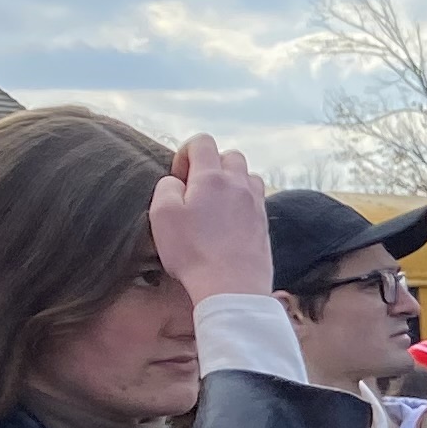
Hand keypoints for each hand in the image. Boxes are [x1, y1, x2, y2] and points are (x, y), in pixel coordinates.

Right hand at [149, 136, 275, 301]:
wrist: (232, 285)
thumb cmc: (192, 251)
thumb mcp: (162, 214)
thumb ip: (167, 187)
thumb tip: (177, 181)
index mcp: (213, 177)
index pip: (203, 142)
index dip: (186, 153)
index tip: (179, 178)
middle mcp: (240, 184)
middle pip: (230, 156)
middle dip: (211, 165)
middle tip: (196, 191)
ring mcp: (256, 203)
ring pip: (247, 176)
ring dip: (231, 182)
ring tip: (214, 205)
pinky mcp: (265, 223)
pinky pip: (256, 199)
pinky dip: (242, 201)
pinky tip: (229, 222)